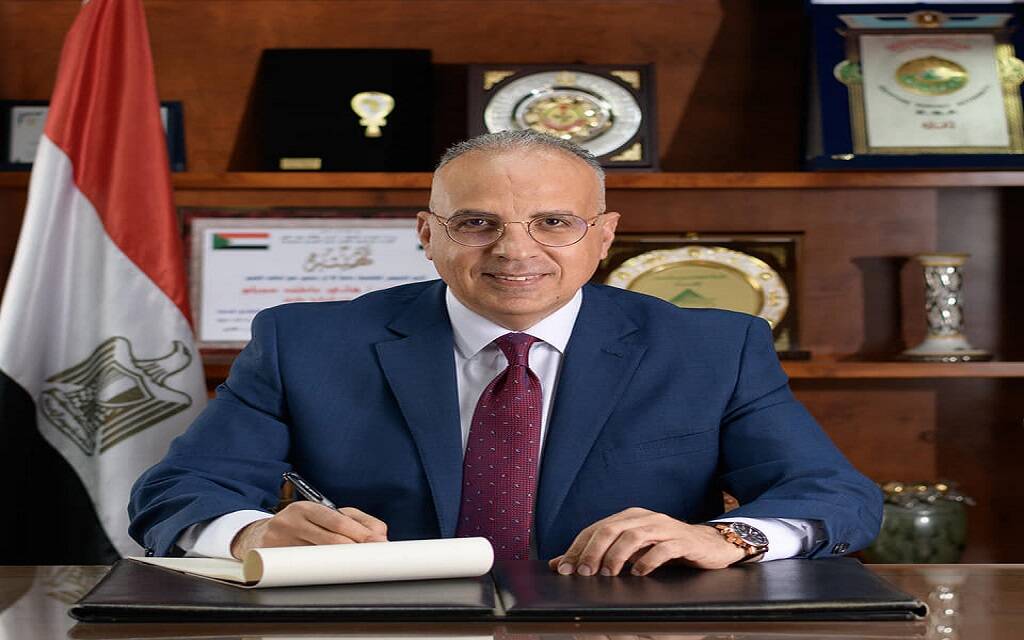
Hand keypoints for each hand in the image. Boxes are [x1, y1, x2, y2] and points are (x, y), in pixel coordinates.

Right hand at [230, 502, 387, 558]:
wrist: (257, 536)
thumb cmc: (300, 526)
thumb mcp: (324, 516)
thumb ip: (354, 521)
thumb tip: (381, 534)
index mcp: (307, 508)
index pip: (338, 519)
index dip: (360, 532)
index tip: (378, 542)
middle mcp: (291, 521)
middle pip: (330, 538)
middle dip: (356, 548)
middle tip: (374, 556)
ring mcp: (280, 541)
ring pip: (318, 556)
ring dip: (341, 562)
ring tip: (357, 566)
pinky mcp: (272, 559)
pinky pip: (302, 568)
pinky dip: (321, 571)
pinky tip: (333, 574)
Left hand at [547, 507, 744, 575]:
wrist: (709, 545)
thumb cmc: (665, 547)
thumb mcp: (631, 550)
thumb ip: (599, 554)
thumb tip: (559, 563)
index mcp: (629, 517)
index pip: (596, 528)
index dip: (578, 547)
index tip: (564, 568)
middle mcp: (644, 517)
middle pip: (611, 529)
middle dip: (593, 551)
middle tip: (583, 572)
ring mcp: (664, 527)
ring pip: (634, 536)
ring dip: (617, 556)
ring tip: (607, 574)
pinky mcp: (682, 540)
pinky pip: (663, 549)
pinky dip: (648, 561)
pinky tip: (639, 574)